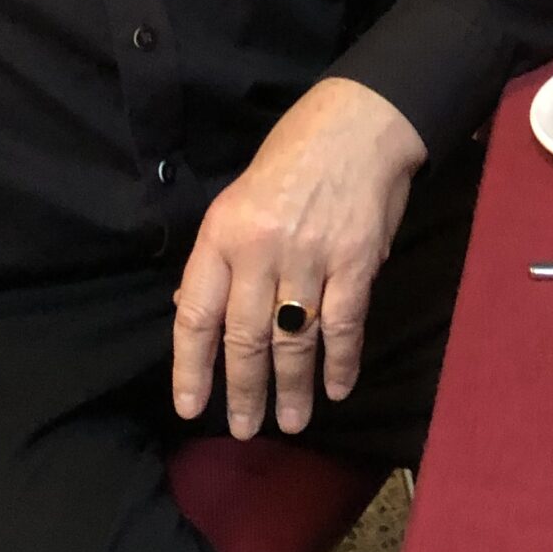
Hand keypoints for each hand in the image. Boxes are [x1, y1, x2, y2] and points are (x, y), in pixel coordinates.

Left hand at [172, 78, 426, 439]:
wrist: (361, 121)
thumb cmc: (294, 155)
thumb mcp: (238, 199)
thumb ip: (219, 257)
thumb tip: (195, 311)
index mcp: (223, 234)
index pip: (197, 315)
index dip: (192, 368)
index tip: (190, 408)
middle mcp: (261, 250)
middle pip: (245, 337)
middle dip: (243, 391)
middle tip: (243, 430)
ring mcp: (311, 257)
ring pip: (294, 340)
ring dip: (291, 388)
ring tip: (290, 422)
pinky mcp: (356, 262)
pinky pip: (344, 325)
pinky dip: (341, 362)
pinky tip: (338, 388)